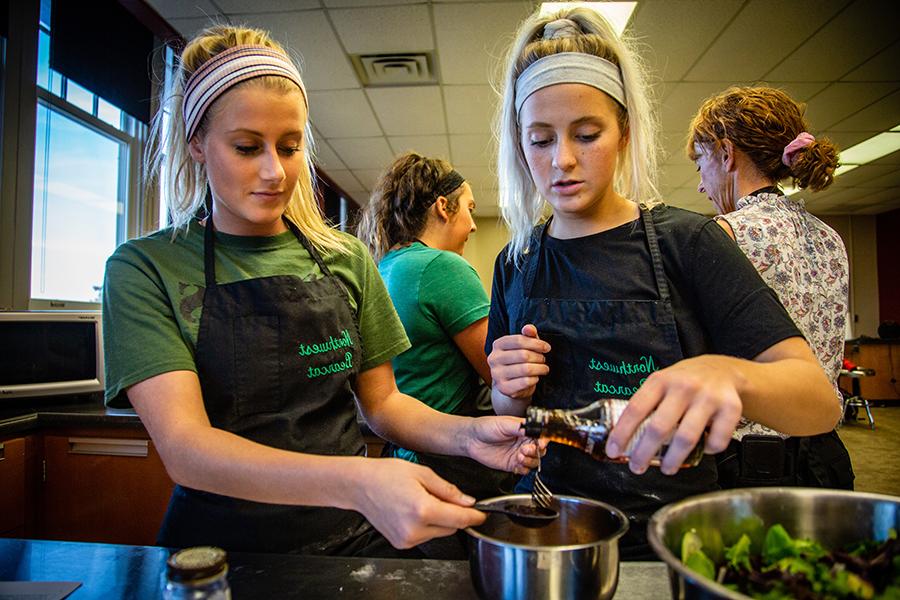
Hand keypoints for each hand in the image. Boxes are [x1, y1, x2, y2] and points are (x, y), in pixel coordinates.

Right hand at [353, 458, 486, 548]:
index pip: (460, 519)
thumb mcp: (422, 473)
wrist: (359, 486)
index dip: (475, 516)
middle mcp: (415, 529)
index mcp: (422, 509)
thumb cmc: (386, 474)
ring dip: (440, 520)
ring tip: (422, 501)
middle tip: (443, 497)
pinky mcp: (402, 543)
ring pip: (439, 532)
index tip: (481, 514)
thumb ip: (448, 490)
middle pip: (451, 527)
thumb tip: (467, 502)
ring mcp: (407, 539)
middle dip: (454, 514)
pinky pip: (425, 536)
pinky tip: (414, 510)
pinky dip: (426, 525)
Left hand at [464, 415, 546, 473]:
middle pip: (540, 450)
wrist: (472, 439)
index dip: (543, 440)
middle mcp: (523, 442)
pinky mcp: (512, 464)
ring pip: (534, 461)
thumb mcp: (504, 423)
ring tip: (520, 456)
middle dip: (536, 451)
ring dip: (530, 460)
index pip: (541, 436)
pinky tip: (517, 463)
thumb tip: (533, 428)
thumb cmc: (485, 427)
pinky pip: (524, 470)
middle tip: (526, 449)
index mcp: (524, 430)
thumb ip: (520, 427)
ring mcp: (518, 454)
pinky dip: (523, 468)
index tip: (541, 443)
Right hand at [488, 324, 550, 404]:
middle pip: (524, 355)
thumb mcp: (524, 346)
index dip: (536, 343)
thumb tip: (529, 328)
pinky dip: (535, 379)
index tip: (547, 348)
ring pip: (526, 369)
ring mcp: (496, 374)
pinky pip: (525, 382)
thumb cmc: (519, 361)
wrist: (511, 385)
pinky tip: (536, 378)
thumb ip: (528, 335)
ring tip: (544, 368)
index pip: (519, 340)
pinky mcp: (503, 388)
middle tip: (544, 360)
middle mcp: (493, 359)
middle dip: (539, 357)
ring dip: (540, 368)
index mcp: (497, 345)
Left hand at [604, 355, 743, 475]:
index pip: (636, 409)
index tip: (614, 450)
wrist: (722, 369)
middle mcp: (683, 387)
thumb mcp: (662, 382)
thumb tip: (622, 437)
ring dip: (673, 459)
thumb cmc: (685, 381)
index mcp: (660, 381)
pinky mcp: (730, 408)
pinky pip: (717, 440)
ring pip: (686, 438)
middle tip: (637, 467)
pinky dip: (709, 450)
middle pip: (659, 427)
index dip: (622, 432)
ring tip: (666, 468)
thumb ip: (646, 403)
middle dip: (644, 452)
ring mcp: (708, 398)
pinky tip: (703, 450)